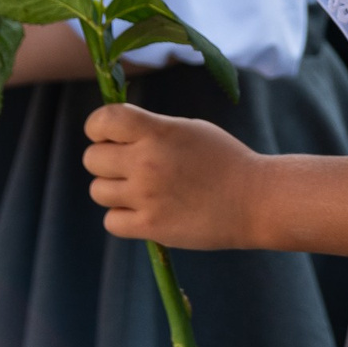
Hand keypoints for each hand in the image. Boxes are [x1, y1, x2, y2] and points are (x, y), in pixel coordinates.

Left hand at [81, 104, 263, 249]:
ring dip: (116, 190)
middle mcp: (147, 162)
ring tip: (144, 190)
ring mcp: (146, 196)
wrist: (256, 199)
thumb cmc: (225, 160)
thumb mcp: (190, 130)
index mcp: (158, 132)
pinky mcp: (150, 226)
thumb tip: (114, 136)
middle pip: (92, 159)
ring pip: (98, 191)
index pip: (103, 120)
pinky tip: (147, 211)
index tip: (110, 135)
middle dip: (107, 161)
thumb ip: (152, 131)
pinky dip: (124, 217)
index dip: (99, 127)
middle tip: (131, 166)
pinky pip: (111, 221)